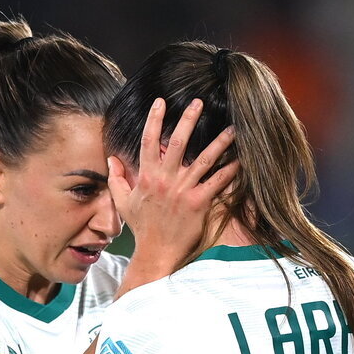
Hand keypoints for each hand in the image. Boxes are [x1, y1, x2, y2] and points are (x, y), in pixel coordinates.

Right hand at [108, 97, 236, 277]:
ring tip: (232, 127)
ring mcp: (183, 190)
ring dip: (219, 142)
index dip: (154, 119)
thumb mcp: (123, 202)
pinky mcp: (198, 203)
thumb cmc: (142, 227)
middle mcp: (166, 179)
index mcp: (147, 176)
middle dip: (188, 119)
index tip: (161, 102)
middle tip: (198, 102)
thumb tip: (112, 160)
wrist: (156, 251)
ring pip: (204, 159)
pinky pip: (217, 182)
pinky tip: (241, 159)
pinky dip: (230, 170)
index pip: (149, 141)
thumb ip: (117, 179)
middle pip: (179, 142)